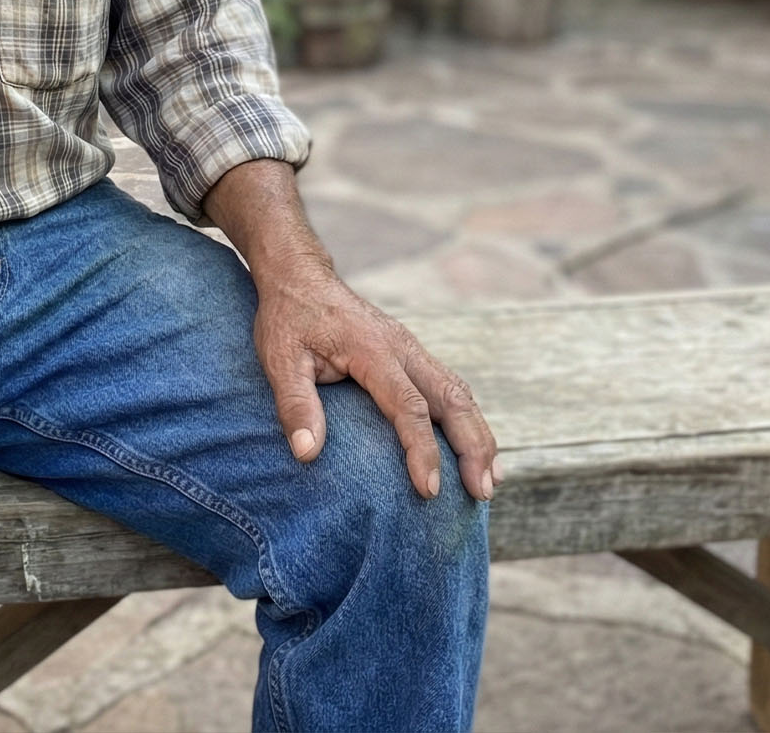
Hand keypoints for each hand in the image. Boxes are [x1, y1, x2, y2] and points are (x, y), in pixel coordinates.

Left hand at [253, 257, 499, 502]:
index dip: (422, 450)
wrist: (300, 276)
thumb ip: (295, 404)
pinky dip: (468, 420)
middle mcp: (403, 348)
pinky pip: (450, 387)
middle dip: (473, 447)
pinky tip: (474, 449)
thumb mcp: (280, 359)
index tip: (429, 490)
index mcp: (374, 351)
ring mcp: (412, 349)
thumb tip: (307, 453)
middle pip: (453, 399)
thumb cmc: (289, 319)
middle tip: (482, 493)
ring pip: (460, 393)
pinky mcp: (412, 354)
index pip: (408, 406)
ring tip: (489, 482)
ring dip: (479, 436)